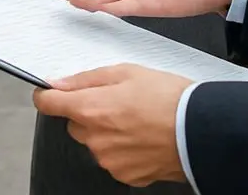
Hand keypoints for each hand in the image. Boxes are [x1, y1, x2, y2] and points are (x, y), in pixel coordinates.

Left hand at [32, 65, 190, 186]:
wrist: (200, 130)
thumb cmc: (168, 98)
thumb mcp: (126, 72)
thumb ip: (87, 79)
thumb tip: (58, 83)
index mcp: (90, 109)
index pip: (48, 104)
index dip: (48, 96)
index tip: (52, 93)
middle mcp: (94, 139)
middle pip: (75, 124)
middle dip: (88, 113)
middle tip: (117, 103)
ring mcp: (109, 160)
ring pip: (95, 142)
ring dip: (107, 132)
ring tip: (136, 120)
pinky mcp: (124, 175)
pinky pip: (113, 159)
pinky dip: (122, 150)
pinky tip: (142, 137)